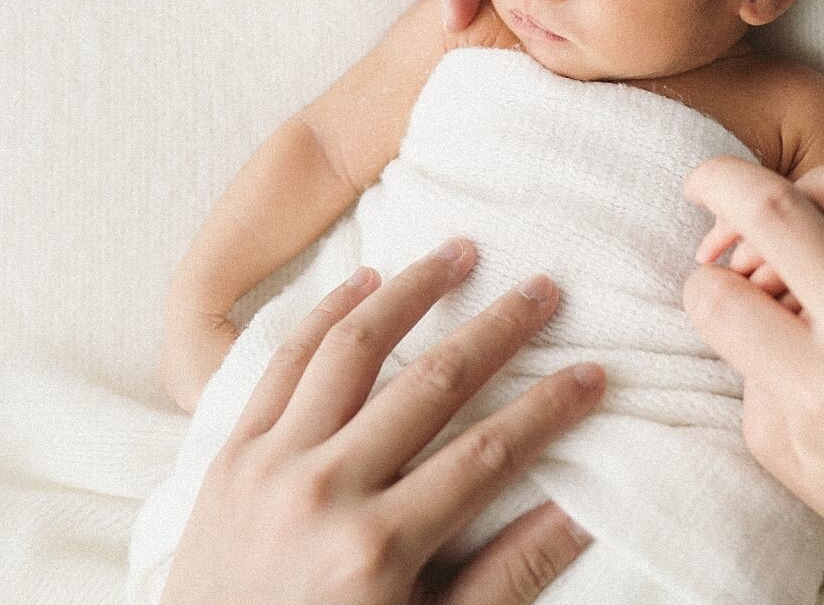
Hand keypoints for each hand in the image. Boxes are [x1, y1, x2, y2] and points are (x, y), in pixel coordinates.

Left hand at [161, 239, 606, 604]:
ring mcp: (269, 467)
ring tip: (458, 251)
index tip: (595, 373)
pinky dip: (322, 315)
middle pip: (430, 385)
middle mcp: (323, 492)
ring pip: (349, 349)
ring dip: (409, 293)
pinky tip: (363, 281)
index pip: (489, 455)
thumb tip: (579, 516)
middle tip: (544, 287)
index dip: (550, 409)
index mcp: (379, 548)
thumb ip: (501, 580)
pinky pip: (280, 365)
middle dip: (496, 330)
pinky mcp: (228, 457)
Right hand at [681, 158, 823, 604]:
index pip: (720, 296)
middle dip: (718, 187)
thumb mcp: (786, 455)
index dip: (697, 287)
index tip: (711, 295)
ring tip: (793, 227)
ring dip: (798, 192)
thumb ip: (747, 365)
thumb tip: (734, 280)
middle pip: (774, 209)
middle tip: (707, 195)